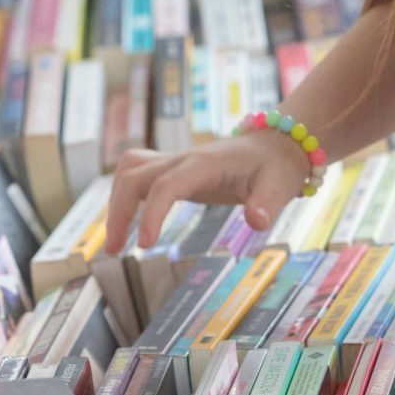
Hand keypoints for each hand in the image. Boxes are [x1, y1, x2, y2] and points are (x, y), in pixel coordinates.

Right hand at [104, 133, 312, 254]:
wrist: (278, 143)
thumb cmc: (278, 166)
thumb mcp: (280, 185)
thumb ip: (267, 203)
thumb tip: (256, 222)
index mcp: (204, 163)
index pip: (165, 186)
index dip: (151, 214)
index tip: (144, 246)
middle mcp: (182, 159)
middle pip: (133, 176)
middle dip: (118, 211)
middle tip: (114, 251)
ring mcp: (175, 161)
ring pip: (128, 172)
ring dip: (115, 203)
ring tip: (115, 243)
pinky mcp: (174, 170)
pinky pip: (136, 175)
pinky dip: (123, 197)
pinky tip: (126, 223)